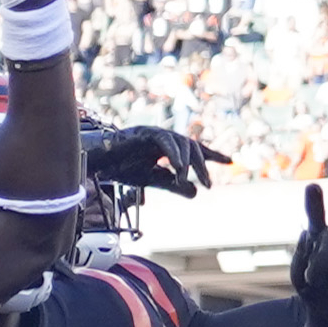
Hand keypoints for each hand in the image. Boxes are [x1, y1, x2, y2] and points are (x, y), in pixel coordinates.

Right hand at [90, 123, 225, 196]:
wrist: (97, 162)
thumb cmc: (120, 168)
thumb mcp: (151, 180)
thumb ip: (173, 185)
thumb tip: (196, 193)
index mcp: (168, 148)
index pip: (195, 150)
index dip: (212, 155)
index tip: (230, 161)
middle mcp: (165, 138)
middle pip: (192, 148)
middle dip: (202, 166)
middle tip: (207, 184)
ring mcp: (156, 134)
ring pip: (182, 143)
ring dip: (188, 162)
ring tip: (188, 178)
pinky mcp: (145, 133)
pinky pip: (165, 141)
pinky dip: (173, 154)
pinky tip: (178, 168)